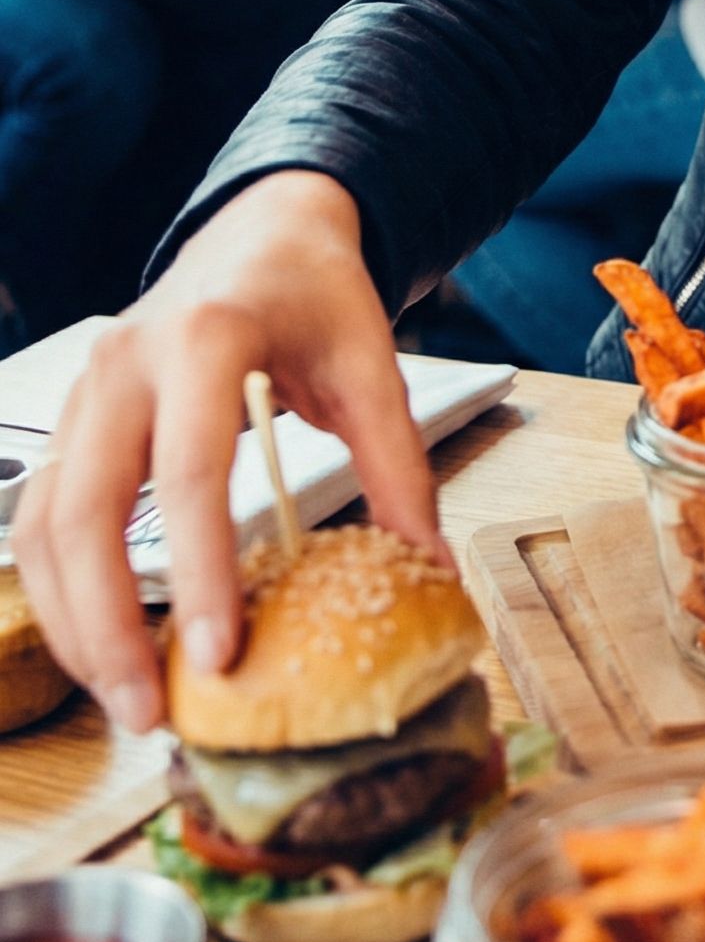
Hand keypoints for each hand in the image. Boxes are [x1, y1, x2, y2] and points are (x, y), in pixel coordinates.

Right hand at [12, 173, 443, 732]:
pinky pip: (41, 517)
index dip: (201, 570)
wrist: (263, 229)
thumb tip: (426, 564)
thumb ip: (399, 463)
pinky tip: (99, 644)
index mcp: (206, 338)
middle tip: (152, 712)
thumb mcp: (374, 361)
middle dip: (109, 624)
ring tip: (124, 700)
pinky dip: (59, 589)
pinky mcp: (71, 421)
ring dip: (73, 621)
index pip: (189, 471)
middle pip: (87, 512)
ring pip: (45, 525)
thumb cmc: (316, 292)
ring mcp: (86, 391)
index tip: (219, 655)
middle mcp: (127, 363)